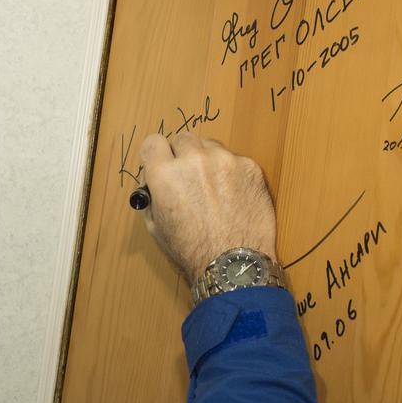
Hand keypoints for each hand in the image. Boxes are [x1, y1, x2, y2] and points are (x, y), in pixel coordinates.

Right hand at [138, 132, 276, 282]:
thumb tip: (153, 181)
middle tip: (189, 177)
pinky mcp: (250, 167)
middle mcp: (194, 160)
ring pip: (211, 146)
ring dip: (208, 160)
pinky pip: (235, 160)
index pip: (153, 142)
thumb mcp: (156, 226)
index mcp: (165, 174)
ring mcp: (225, 160)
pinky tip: (233, 196)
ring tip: (213, 188)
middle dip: (183, 155)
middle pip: (183, 139)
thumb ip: (151, 196)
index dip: (156, 154)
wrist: (234, 264)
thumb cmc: (192, 251)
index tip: (161, 163)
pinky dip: (232, 173)